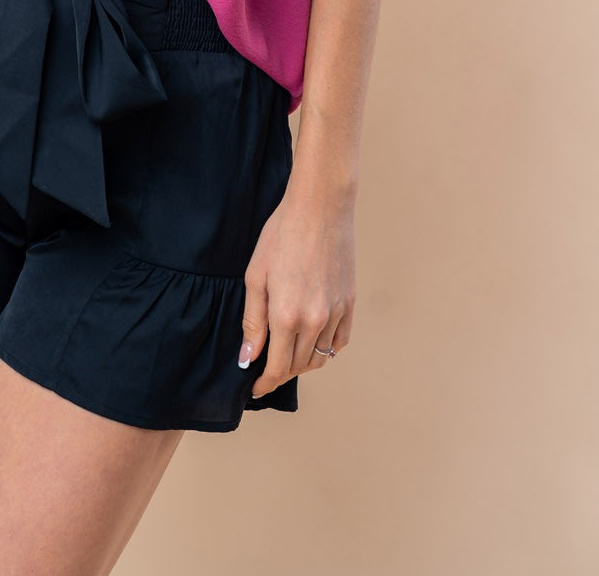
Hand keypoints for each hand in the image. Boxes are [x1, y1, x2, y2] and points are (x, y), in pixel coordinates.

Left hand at [239, 187, 354, 397]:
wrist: (320, 208)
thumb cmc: (282, 236)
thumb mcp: (256, 276)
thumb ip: (252, 321)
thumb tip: (248, 358)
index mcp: (286, 316)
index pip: (277, 368)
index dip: (264, 383)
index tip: (255, 388)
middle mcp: (315, 321)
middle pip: (298, 366)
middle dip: (280, 373)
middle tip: (266, 370)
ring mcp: (336, 313)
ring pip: (321, 357)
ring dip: (302, 363)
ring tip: (287, 356)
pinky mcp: (350, 303)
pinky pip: (340, 341)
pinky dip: (326, 349)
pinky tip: (313, 341)